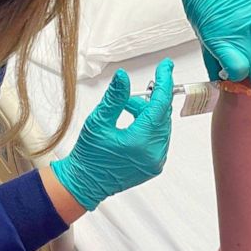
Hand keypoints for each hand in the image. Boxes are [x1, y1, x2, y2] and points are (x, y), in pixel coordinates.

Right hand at [50, 59, 174, 210]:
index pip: (160, 104)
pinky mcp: (154, 165)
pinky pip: (159, 137)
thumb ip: (114, 97)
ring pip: (162, 125)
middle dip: (148, 100)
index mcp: (141, 142)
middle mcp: (154, 153)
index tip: (166, 67)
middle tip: (129, 97)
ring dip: (147, 113)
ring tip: (125, 110)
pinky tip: (131, 124)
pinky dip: (149, 126)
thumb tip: (123, 78)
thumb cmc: (88, 156)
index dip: (164, 82)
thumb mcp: (98, 121)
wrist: (84, 183)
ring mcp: (156, 161)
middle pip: (162, 114)